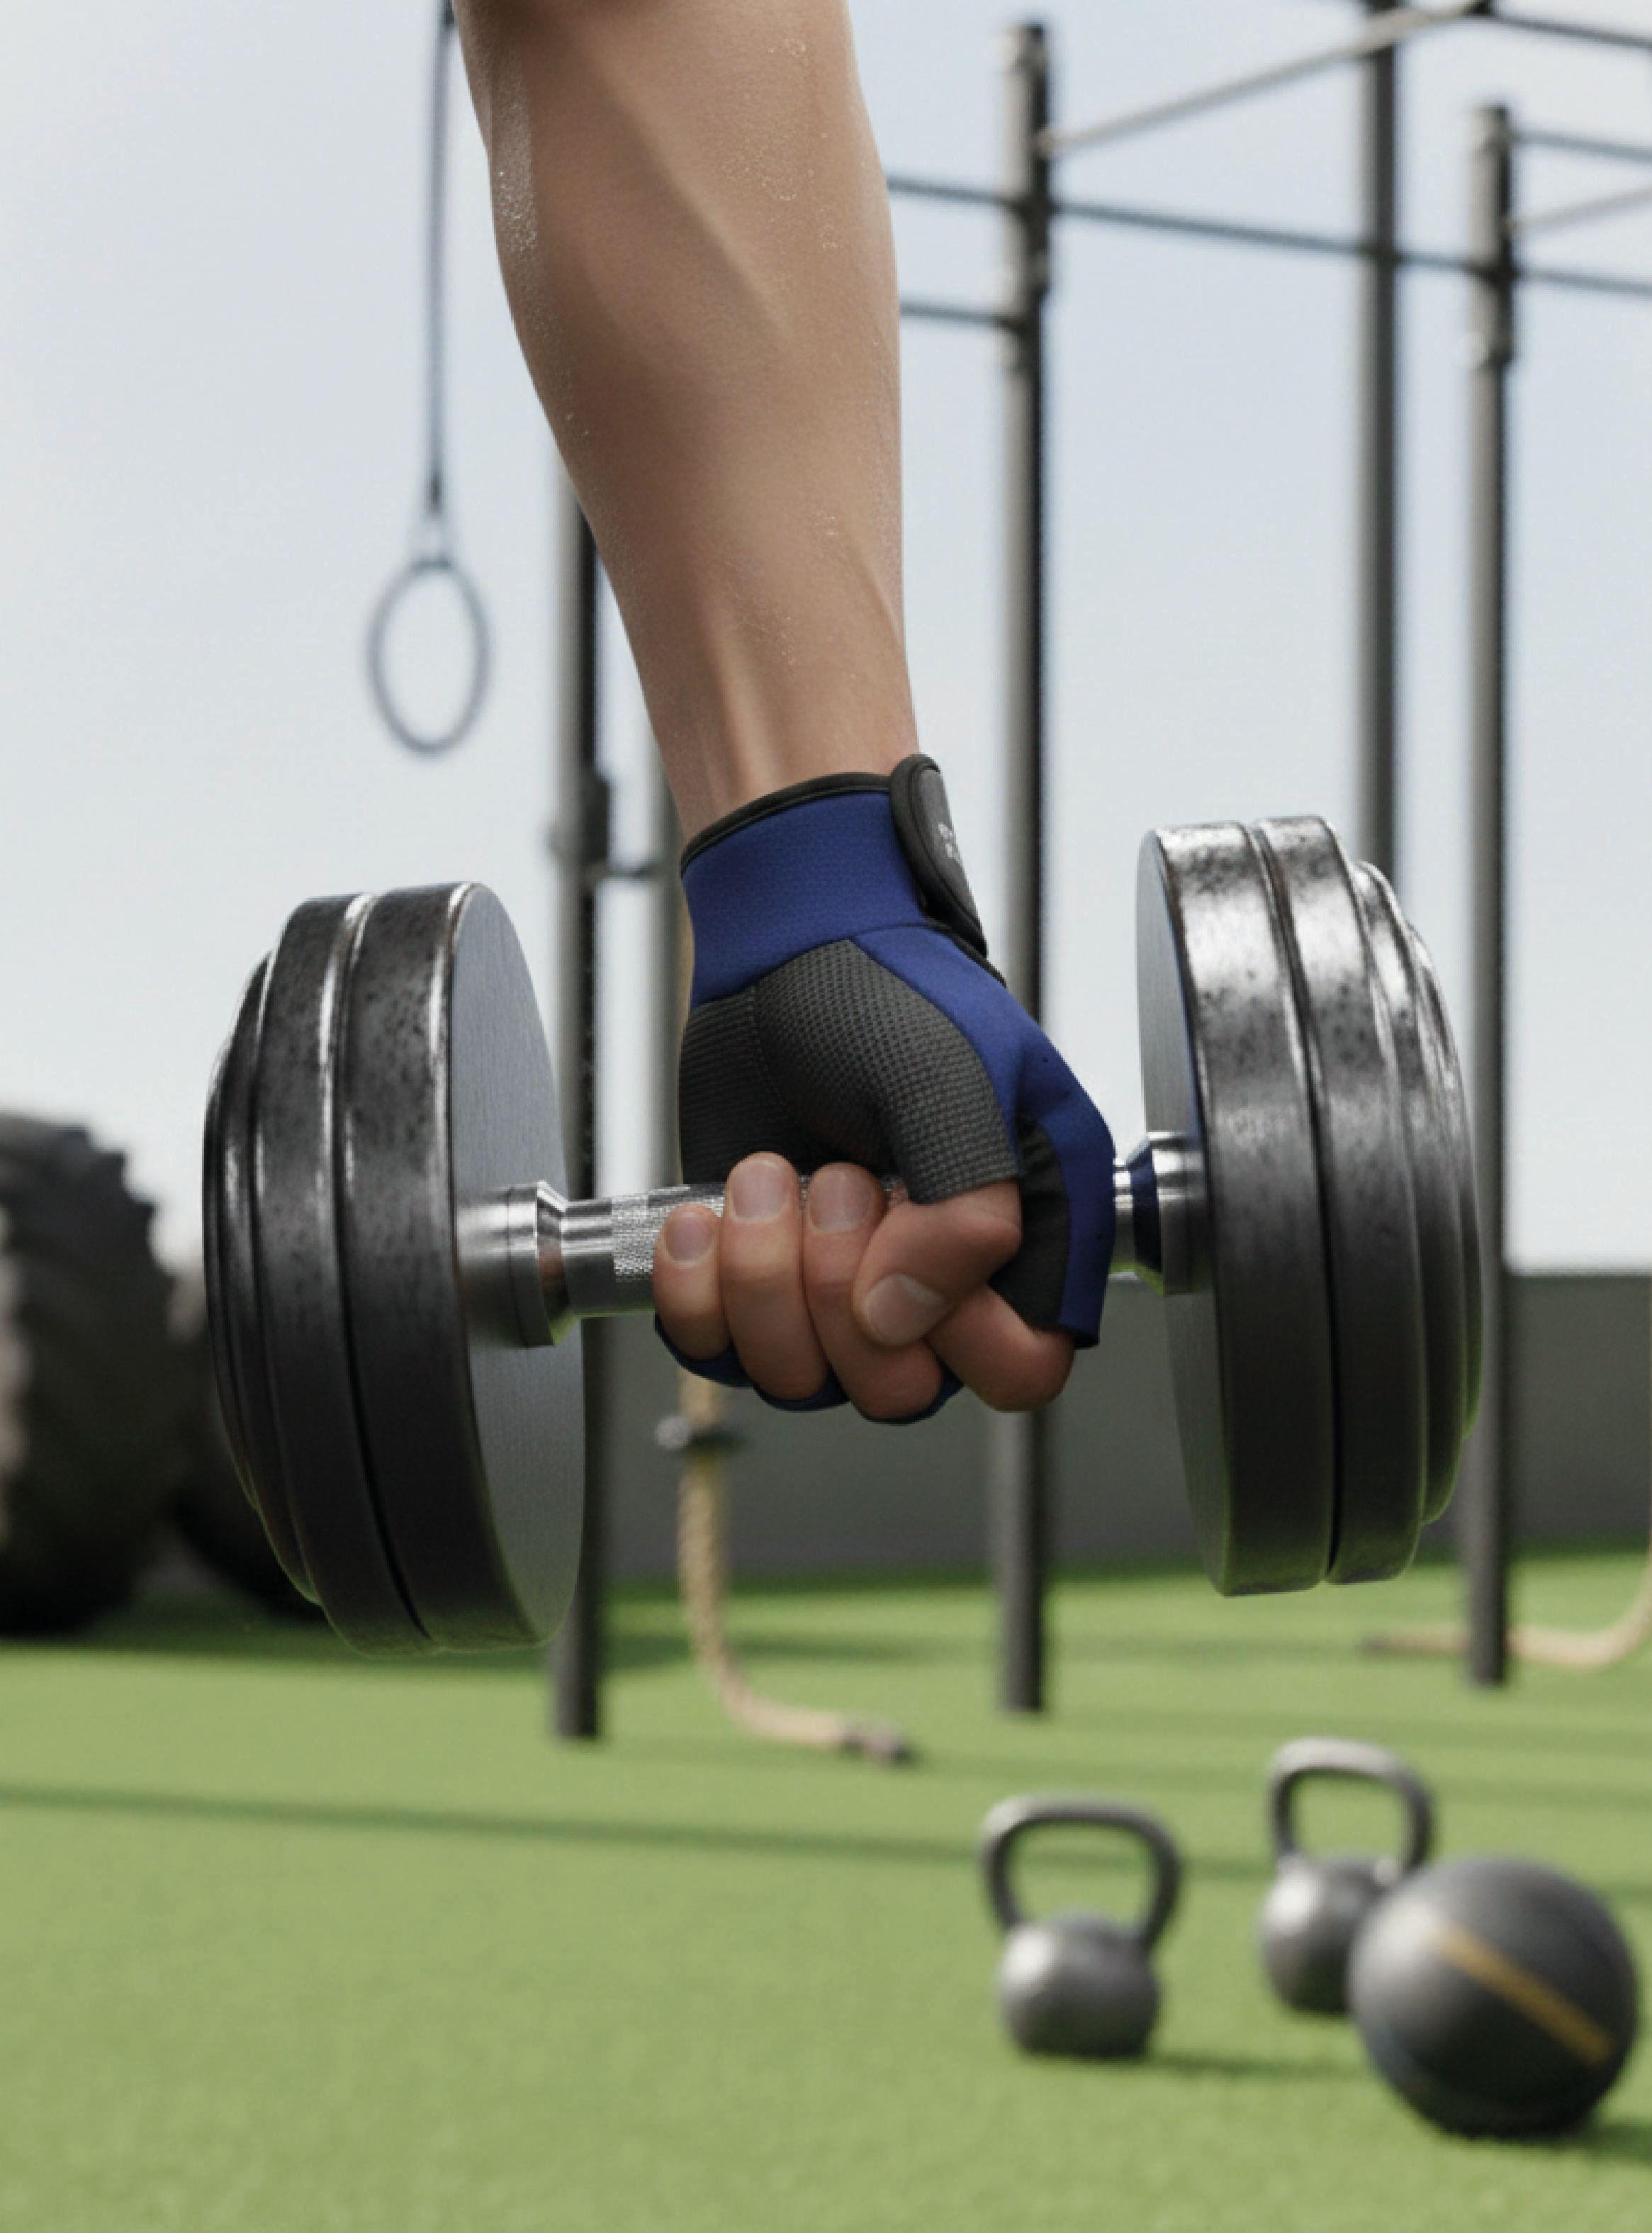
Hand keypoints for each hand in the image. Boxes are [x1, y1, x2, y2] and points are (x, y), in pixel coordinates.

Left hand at [654, 755, 1114, 1422]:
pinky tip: (702, 1215)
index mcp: (1025, 1237)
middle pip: (897, 1392)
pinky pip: (715, 1352)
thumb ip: (966, 1212)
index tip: (911, 1235)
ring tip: (770, 1172)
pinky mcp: (757, 1282)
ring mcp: (841, 1289)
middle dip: (842, 1289)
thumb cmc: (893, 994)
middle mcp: (936, 1281)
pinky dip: (694, 1289)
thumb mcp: (954, 1085)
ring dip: (764, 1277)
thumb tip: (899, 1325)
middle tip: (839, 1178)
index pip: (1022, 1369)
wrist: (784, 949)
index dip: (963, 1337)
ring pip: (800, 1380)